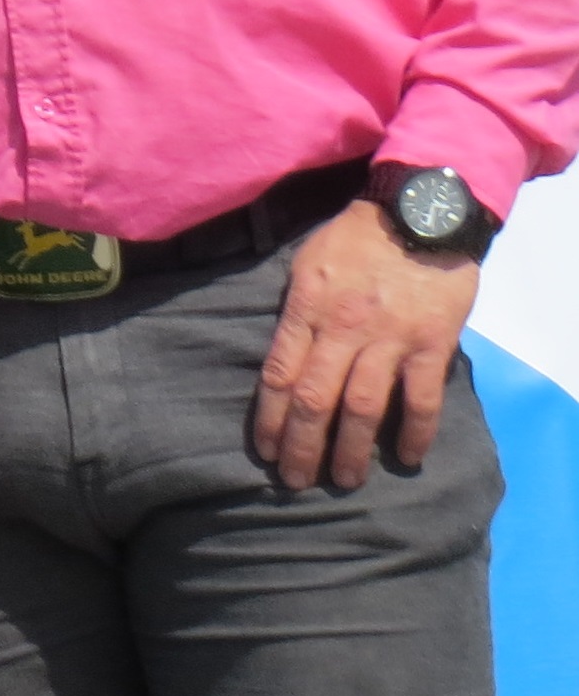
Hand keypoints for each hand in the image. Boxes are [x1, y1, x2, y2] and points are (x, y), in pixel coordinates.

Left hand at [253, 198, 484, 488]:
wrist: (420, 213)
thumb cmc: (356, 238)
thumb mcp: (307, 265)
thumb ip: (297, 312)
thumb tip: (283, 356)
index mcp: (306, 309)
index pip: (278, 375)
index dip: (269, 419)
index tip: (264, 451)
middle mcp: (343, 329)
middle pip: (314, 399)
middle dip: (301, 446)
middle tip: (295, 482)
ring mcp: (389, 339)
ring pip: (362, 407)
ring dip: (351, 450)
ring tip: (344, 480)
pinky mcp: (431, 344)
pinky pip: (421, 399)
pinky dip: (415, 432)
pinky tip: (407, 457)